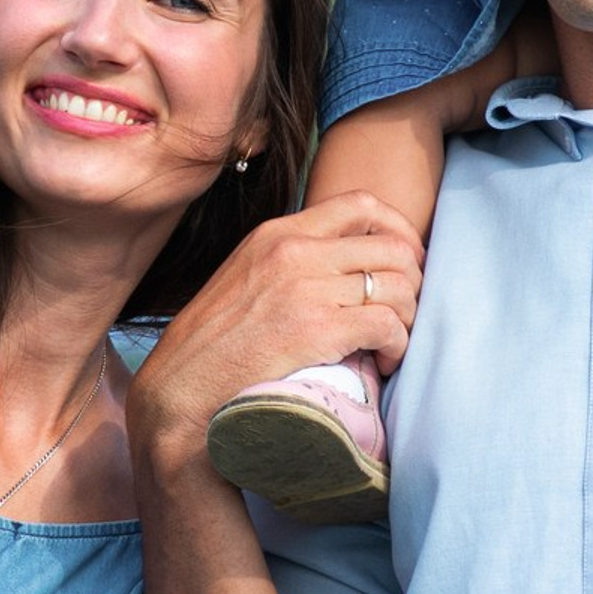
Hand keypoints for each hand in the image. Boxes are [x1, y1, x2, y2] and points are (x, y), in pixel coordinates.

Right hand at [128, 193, 425, 480]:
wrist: (180, 389)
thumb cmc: (210, 347)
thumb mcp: (245, 281)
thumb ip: (288, 264)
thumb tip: (340, 269)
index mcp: (276, 234)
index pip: (361, 205)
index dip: (398, 231)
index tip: (405, 263)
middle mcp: (294, 251)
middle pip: (391, 246)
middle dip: (412, 282)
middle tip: (404, 313)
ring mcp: (306, 288)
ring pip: (397, 286)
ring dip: (408, 318)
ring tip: (394, 344)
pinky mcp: (316, 329)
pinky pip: (387, 325)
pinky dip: (398, 345)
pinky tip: (386, 362)